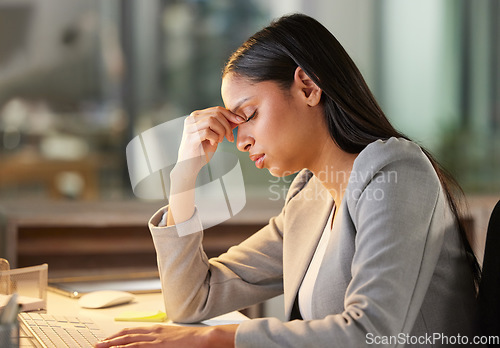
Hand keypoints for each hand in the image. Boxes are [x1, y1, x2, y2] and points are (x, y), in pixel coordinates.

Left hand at [95, 324, 237, 347]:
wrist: (202, 337)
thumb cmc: (191, 339)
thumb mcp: (172, 339)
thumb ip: (161, 341)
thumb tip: (152, 346)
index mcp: (157, 329)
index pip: (133, 330)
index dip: (119, 334)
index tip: (109, 338)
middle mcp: (153, 331)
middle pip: (127, 333)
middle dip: (111, 338)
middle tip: (99, 343)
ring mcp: (155, 338)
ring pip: (129, 339)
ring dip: (113, 343)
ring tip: (101, 346)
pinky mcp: (158, 344)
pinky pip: (138, 346)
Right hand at [177, 107, 244, 173]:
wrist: (190, 165)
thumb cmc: (202, 150)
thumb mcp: (216, 135)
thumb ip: (223, 126)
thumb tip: (237, 118)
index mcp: (197, 116)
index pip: (217, 109)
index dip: (230, 115)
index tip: (240, 121)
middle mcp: (191, 119)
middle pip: (216, 114)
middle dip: (227, 125)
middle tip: (229, 137)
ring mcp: (190, 127)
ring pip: (212, 120)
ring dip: (221, 131)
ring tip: (220, 140)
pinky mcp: (190, 137)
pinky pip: (207, 132)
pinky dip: (214, 138)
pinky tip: (213, 143)